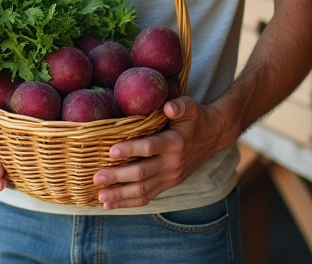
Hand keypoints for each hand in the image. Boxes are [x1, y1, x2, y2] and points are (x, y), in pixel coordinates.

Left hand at [93, 97, 232, 209]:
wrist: (214, 136)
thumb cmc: (195, 118)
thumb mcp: (190, 107)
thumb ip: (178, 106)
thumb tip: (167, 107)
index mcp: (175, 143)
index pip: (150, 148)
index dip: (131, 150)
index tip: (112, 151)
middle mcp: (172, 163)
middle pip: (142, 174)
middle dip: (118, 177)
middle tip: (97, 177)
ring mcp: (170, 177)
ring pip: (143, 190)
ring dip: (120, 195)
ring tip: (101, 196)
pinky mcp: (168, 184)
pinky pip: (147, 197)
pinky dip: (128, 202)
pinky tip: (111, 204)